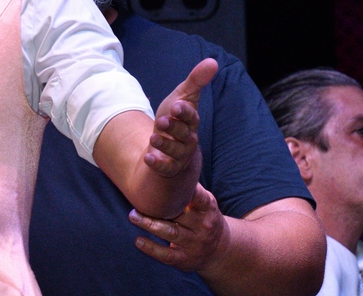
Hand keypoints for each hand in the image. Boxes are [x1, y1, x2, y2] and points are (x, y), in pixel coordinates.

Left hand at [129, 183, 229, 270]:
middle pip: (179, 215)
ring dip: (150, 225)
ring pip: (170, 233)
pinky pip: (167, 255)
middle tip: (136, 200)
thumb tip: (170, 162)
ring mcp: (195, 245)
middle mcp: (204, 227)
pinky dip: (151, 248)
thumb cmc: (205, 218)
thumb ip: (191, 189)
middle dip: (158, 209)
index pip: (199, 198)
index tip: (168, 180)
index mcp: (209, 209)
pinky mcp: (185, 260)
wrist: (220, 249)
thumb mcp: (206, 203)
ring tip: (133, 216)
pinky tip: (138, 241)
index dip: (186, 191)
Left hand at [144, 58, 218, 176]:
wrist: (166, 145)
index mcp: (191, 122)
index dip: (184, 112)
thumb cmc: (174, 118)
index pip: (191, 117)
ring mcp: (179, 155)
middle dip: (174, 128)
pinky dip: (158, 163)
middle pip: (184, 135)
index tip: (176, 106)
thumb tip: (213, 61)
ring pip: (176, 152)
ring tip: (154, 138)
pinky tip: (148, 157)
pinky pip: (166, 168)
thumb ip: (196, 81)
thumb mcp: (181, 97)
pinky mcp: (169, 167)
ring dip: (165, 145)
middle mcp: (188, 139)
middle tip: (162, 122)